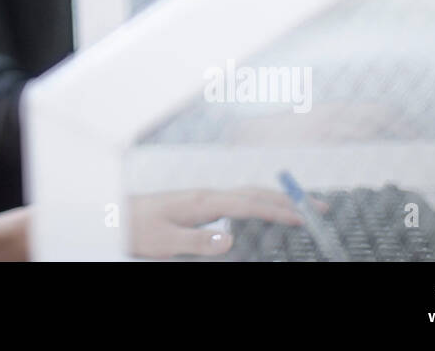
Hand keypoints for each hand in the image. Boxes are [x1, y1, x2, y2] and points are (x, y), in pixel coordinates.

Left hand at [127, 186, 325, 258]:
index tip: (302, 217)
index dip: (277, 209)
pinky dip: (261, 202)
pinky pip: (240, 200)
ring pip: (250, 194)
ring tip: (304, 207)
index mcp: (201, 202)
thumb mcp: (164, 242)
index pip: (247, 203)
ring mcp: (205, 198)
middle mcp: (207, 195)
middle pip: (255, 193)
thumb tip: (229, 240)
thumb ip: (196, 241)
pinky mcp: (202, 204)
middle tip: (319, 208)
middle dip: (289, 199)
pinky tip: (268, 210)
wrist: (115, 216)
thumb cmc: (137, 228)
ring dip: (278, 198)